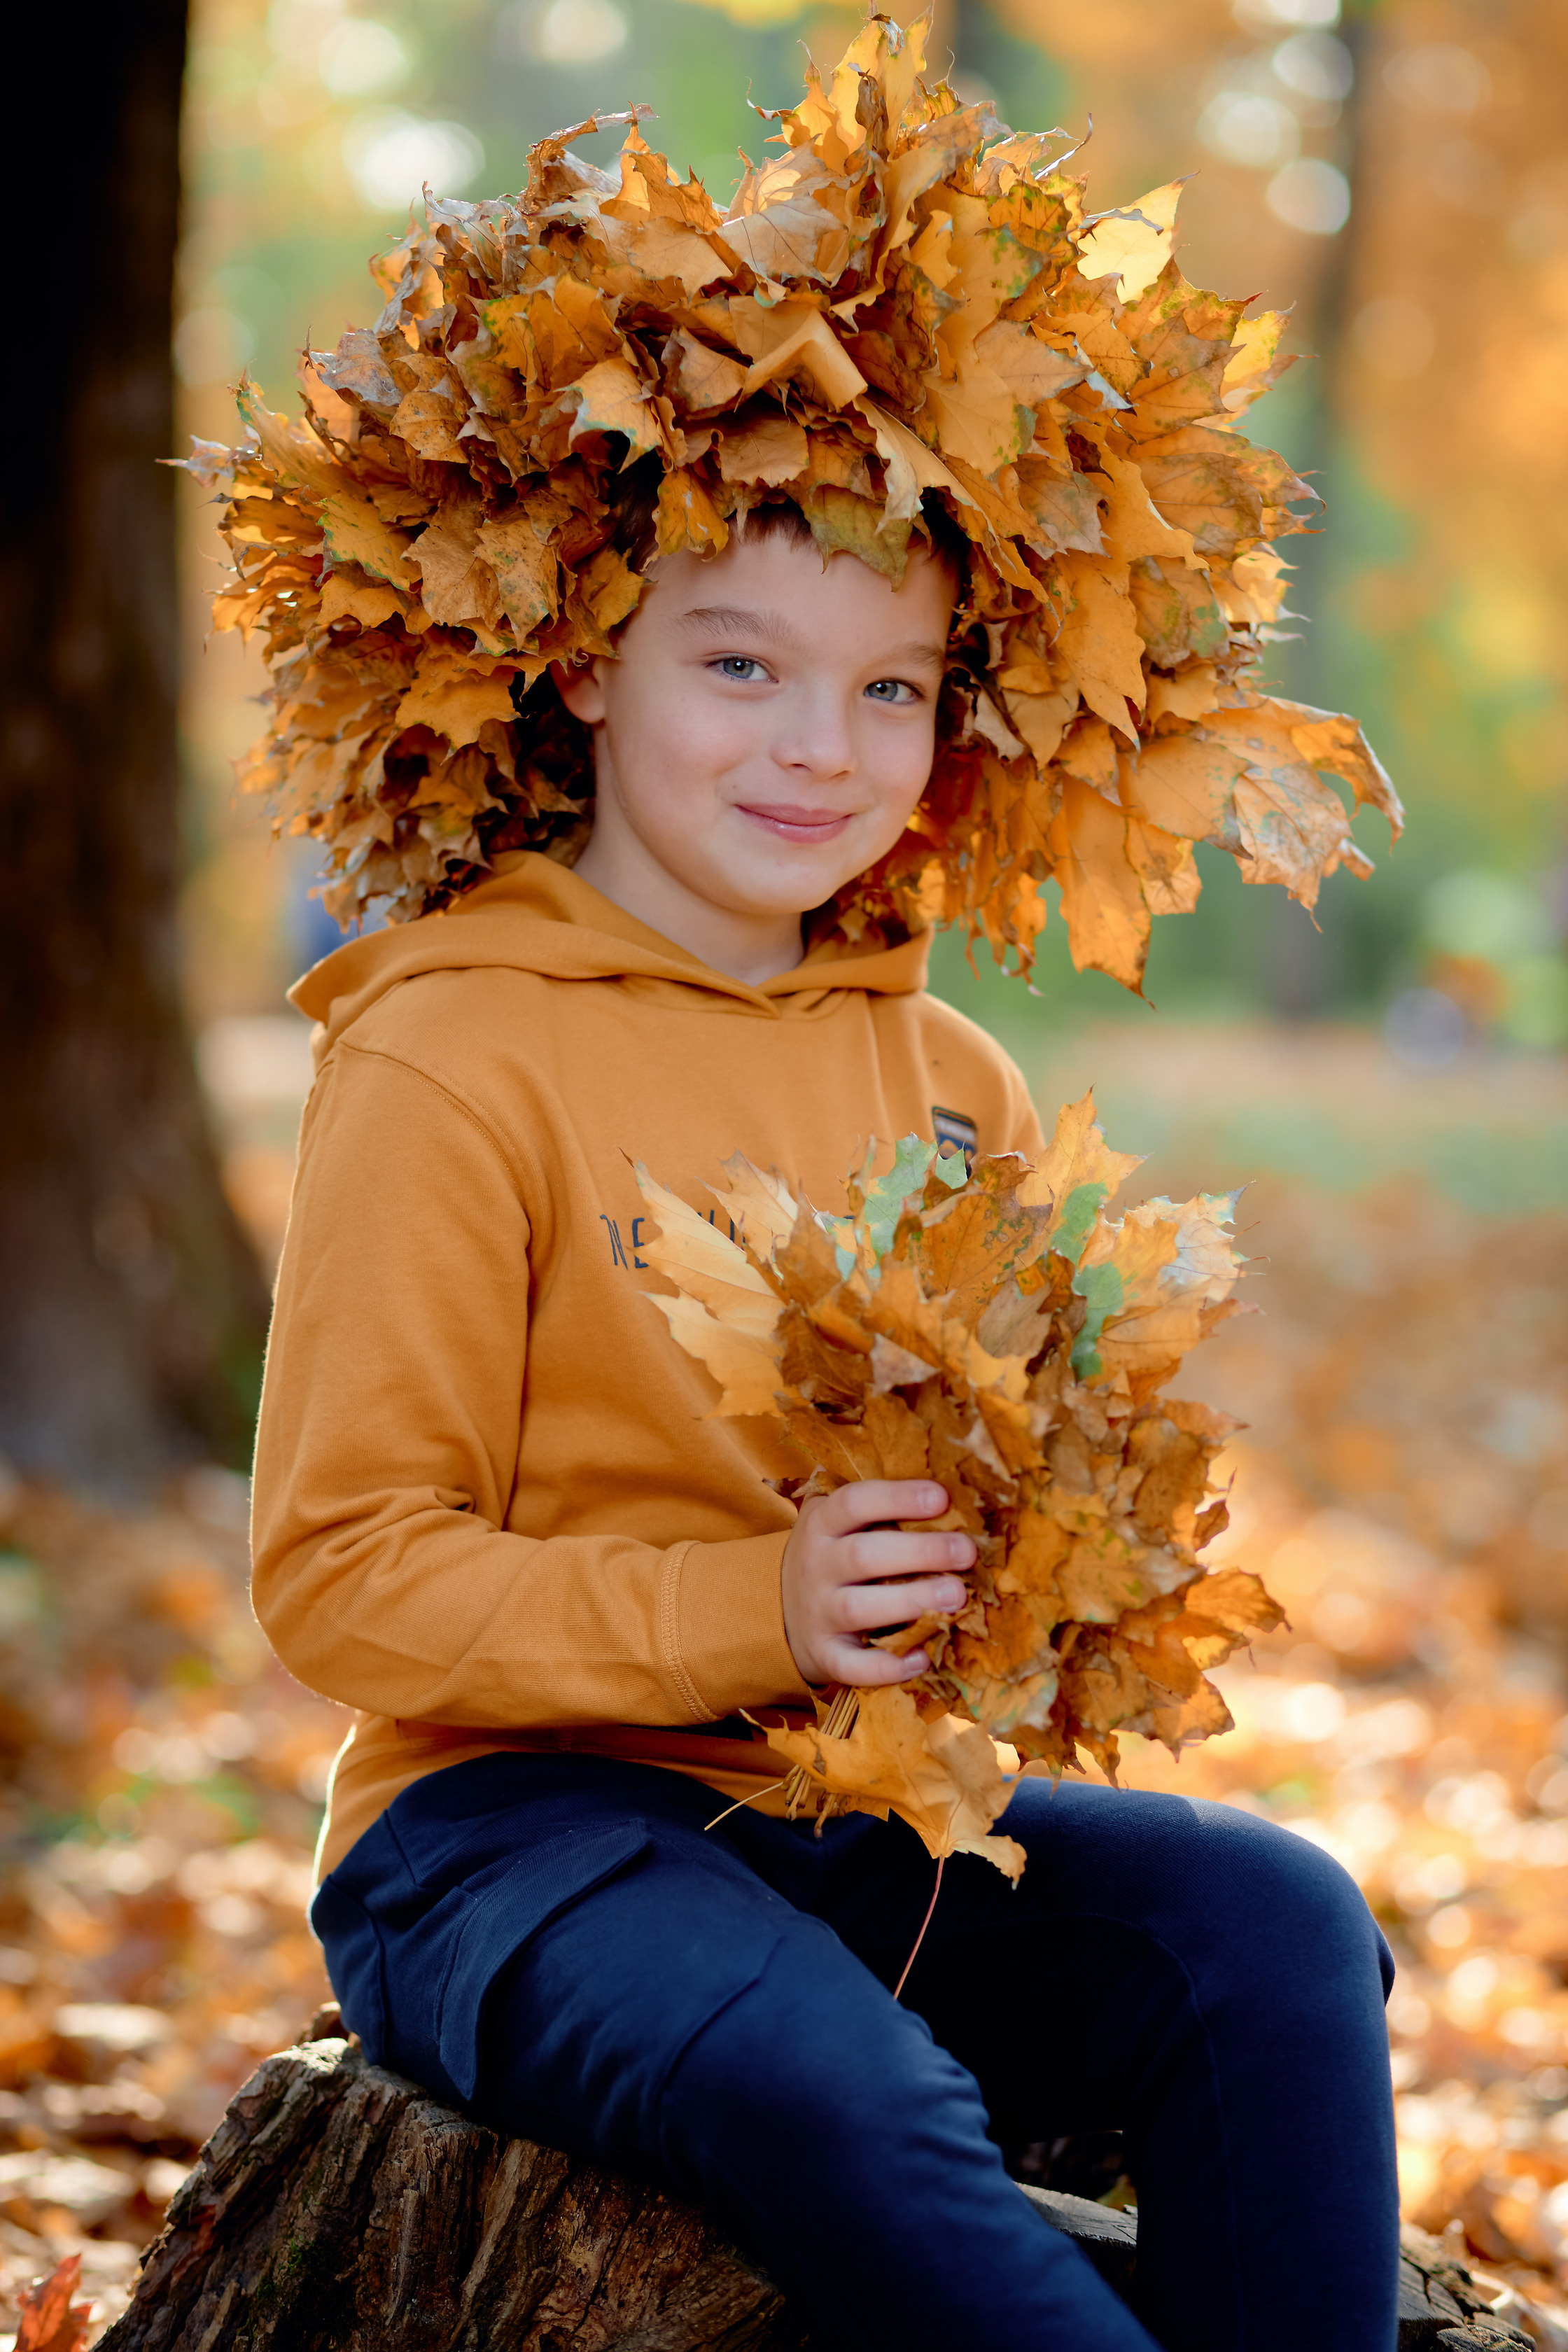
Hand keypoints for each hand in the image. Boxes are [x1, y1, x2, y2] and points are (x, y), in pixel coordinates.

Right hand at [781, 1479, 975, 1688]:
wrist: (779, 1608)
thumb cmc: (834, 1555)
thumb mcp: (841, 1522)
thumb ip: (882, 1509)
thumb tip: (957, 1499)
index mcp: (822, 1523)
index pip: (854, 1502)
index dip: (898, 1497)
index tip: (941, 1497)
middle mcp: (816, 1566)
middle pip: (863, 1555)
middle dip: (919, 1552)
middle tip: (967, 1552)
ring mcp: (818, 1613)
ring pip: (858, 1609)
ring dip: (910, 1601)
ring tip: (957, 1596)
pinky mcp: (825, 1654)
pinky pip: (852, 1666)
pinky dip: (886, 1667)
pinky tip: (922, 1658)